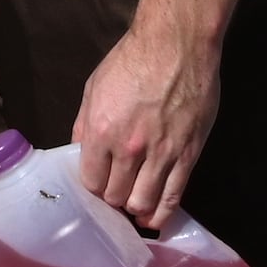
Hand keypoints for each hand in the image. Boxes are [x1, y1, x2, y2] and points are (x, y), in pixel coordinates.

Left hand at [72, 22, 224, 231]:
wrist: (177, 46)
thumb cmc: (131, 61)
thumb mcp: (94, 88)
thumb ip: (84, 125)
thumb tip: (78, 153)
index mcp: (100, 131)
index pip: (91, 181)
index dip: (92, 187)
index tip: (97, 183)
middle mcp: (129, 149)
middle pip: (116, 196)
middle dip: (113, 199)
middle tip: (116, 192)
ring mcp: (161, 154)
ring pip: (144, 203)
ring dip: (136, 210)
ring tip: (134, 208)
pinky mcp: (188, 155)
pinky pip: (174, 196)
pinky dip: (163, 214)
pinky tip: (155, 220)